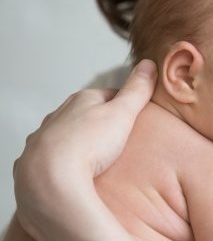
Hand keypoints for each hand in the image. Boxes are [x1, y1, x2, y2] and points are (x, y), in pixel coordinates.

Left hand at [13, 60, 156, 233]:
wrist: (51, 178)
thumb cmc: (89, 143)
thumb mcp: (122, 113)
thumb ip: (137, 90)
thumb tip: (149, 63)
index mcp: (81, 99)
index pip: (108, 95)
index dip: (124, 104)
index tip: (136, 117)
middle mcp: (59, 114)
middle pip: (85, 113)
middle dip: (100, 122)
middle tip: (120, 138)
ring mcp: (44, 137)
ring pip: (66, 133)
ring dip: (80, 141)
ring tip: (97, 157)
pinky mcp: (34, 160)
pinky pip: (53, 156)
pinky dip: (64, 160)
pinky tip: (73, 171)